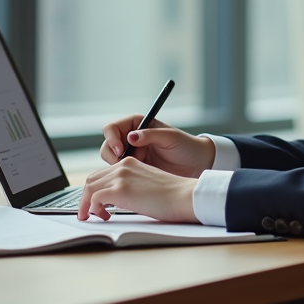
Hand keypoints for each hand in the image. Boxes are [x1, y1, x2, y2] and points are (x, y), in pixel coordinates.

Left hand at [76, 157, 197, 222]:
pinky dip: (93, 209)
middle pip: (91, 179)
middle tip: (91, 213)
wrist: (184, 196)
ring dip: (87, 204)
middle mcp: (123, 166)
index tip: (97, 204)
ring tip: (94, 217)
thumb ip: (131, 187)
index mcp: (130, 163)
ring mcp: (120, 177)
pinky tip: (103, 216)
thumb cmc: (172, 195)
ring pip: (89, 188)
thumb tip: (118, 201)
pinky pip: (94, 198)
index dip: (95, 190)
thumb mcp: (146, 184)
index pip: (102, 174)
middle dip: (86, 197)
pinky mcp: (120, 190)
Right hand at [99, 115, 215, 177]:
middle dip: (112, 155)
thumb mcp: (170, 137)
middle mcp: (131, 138)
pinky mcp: (134, 169)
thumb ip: (150, 134)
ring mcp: (132, 154)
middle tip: (123, 164)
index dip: (112, 138)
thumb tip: (131, 136)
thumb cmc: (186, 146)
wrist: (196, 164)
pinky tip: (133, 179)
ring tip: (134, 171)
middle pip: (108, 144)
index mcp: (137, 124)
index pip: (113, 128)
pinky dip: (121, 176)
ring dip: (116, 166)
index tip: (120, 150)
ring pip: (111, 159)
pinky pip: (119, 172)